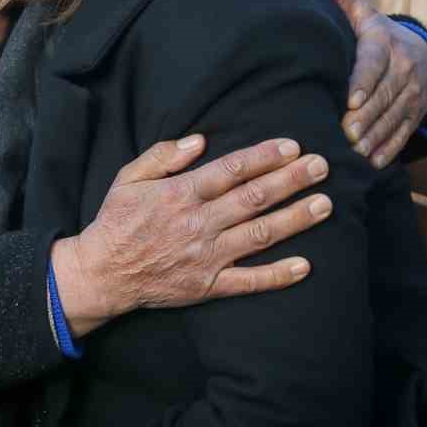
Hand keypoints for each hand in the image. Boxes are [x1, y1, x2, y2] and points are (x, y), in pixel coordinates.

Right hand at [52, 135, 329, 336]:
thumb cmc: (116, 222)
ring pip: (259, 235)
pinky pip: (248, 281)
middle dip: (291, 180)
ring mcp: (206, 257)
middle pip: (254, 198)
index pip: (232, 170)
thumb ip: (163, 156)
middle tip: (321, 166)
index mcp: (180, 194)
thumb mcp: (128, 178)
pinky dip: (277, 275)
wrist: (101, 274)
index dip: (264, 156)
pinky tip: (305, 266)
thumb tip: (199, 140)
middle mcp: (198, 223)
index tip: (292, 146)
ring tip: (325, 205)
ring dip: (295, 219)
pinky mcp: (208, 286)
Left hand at [308, 0, 426, 167]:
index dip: (363, 81)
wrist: (425, 55)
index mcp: (385, 42)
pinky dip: (389, 150)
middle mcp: (404, 68)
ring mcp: (413, 94)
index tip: (349, 100)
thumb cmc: (378, 35)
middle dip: (365, 118)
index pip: (374, 62)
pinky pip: (404, 134)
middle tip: (345, 135)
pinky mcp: (416, 115)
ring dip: (375, 138)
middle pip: (383, 96)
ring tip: (354, 153)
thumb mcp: (361, 13)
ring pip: (394, 118)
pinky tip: (372, 163)